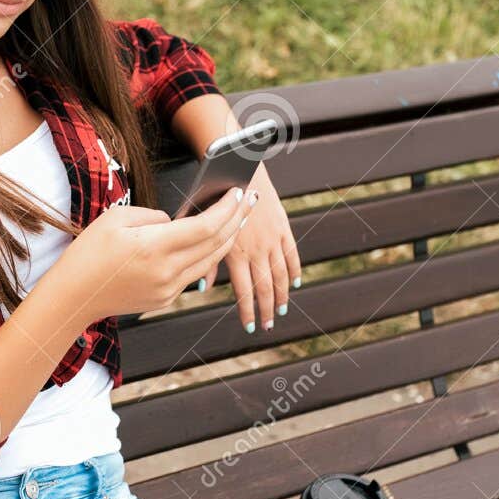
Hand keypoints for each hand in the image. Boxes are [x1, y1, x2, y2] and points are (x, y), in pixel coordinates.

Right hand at [45, 186, 257, 323]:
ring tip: (237, 219)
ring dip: (227, 239)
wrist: (75, 295)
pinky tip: (210, 242)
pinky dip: (205, 256)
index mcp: (154, 247)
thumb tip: (176, 221)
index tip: (239, 192)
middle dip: (236, 220)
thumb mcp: (117, 218)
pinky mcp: (165, 299)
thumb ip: (153, 216)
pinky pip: (192, 274)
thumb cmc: (89, 252)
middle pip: (216, 244)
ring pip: (210, 261)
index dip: (227, 208)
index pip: (205, 226)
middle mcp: (166, 271)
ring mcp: (168, 289)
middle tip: (249, 200)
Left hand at [198, 161, 300, 333]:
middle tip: (269, 326)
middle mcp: (256, 249)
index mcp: (235, 252)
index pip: (244, 291)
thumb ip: (206, 261)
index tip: (251, 327)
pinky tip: (295, 283)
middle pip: (266, 287)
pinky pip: (292, 254)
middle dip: (268, 310)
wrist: (238, 170)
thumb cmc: (214, 200)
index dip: (249, 312)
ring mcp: (272, 239)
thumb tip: (204, 289)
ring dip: (283, 295)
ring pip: (281, 274)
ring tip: (282, 310)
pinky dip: (295, 271)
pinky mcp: (283, 228)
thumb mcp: (204, 232)